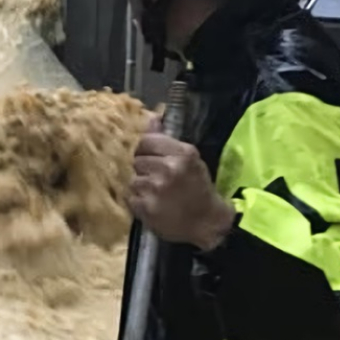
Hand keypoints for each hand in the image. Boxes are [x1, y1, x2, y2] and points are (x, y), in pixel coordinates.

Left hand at [128, 117, 235, 250]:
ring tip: (156, 193)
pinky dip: (139, 202)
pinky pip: (131, 198)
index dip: (145, 150)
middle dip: (144, 169)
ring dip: (141, 186)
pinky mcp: (146, 208)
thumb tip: (151, 117)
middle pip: (137, 159)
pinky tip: (153, 205)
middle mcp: (169, 168)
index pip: (146, 141)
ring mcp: (156, 189)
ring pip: (133, 179)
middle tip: (156, 179)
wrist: (208, 222)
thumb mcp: (189, 159)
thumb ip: (167, 139)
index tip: (151, 158)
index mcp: (183, 153)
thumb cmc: (198, 187)